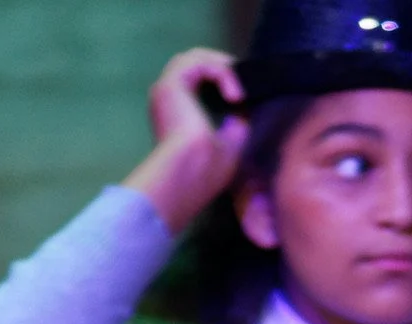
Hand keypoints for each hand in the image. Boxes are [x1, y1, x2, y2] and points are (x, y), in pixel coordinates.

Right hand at [124, 48, 249, 235]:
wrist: (188, 176)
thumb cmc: (205, 172)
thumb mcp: (229, 143)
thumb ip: (236, 120)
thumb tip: (245, 104)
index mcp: (174, 115)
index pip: (197, 83)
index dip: (222, 81)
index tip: (242, 96)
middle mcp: (166, 100)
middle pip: (196, 64)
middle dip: (224, 69)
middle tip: (245, 87)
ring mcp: (166, 89)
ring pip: (198, 58)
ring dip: (224, 70)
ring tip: (240, 93)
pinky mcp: (170, 83)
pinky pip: (200, 61)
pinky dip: (222, 73)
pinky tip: (235, 95)